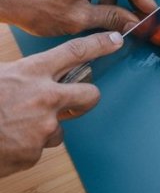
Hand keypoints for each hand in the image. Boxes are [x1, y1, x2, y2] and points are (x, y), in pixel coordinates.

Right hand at [0, 31, 122, 176]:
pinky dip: (24, 147)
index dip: (99, 44)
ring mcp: (43, 127)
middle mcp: (44, 97)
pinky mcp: (35, 152)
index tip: (115, 41)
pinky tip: (5, 142)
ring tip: (13, 126)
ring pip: (59, 128)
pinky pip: (38, 149)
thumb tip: (27, 71)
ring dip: (43, 129)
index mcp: (31, 72)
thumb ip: (18, 72)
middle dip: (87, 97)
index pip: (75, 51)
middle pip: (90, 95)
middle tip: (77, 100)